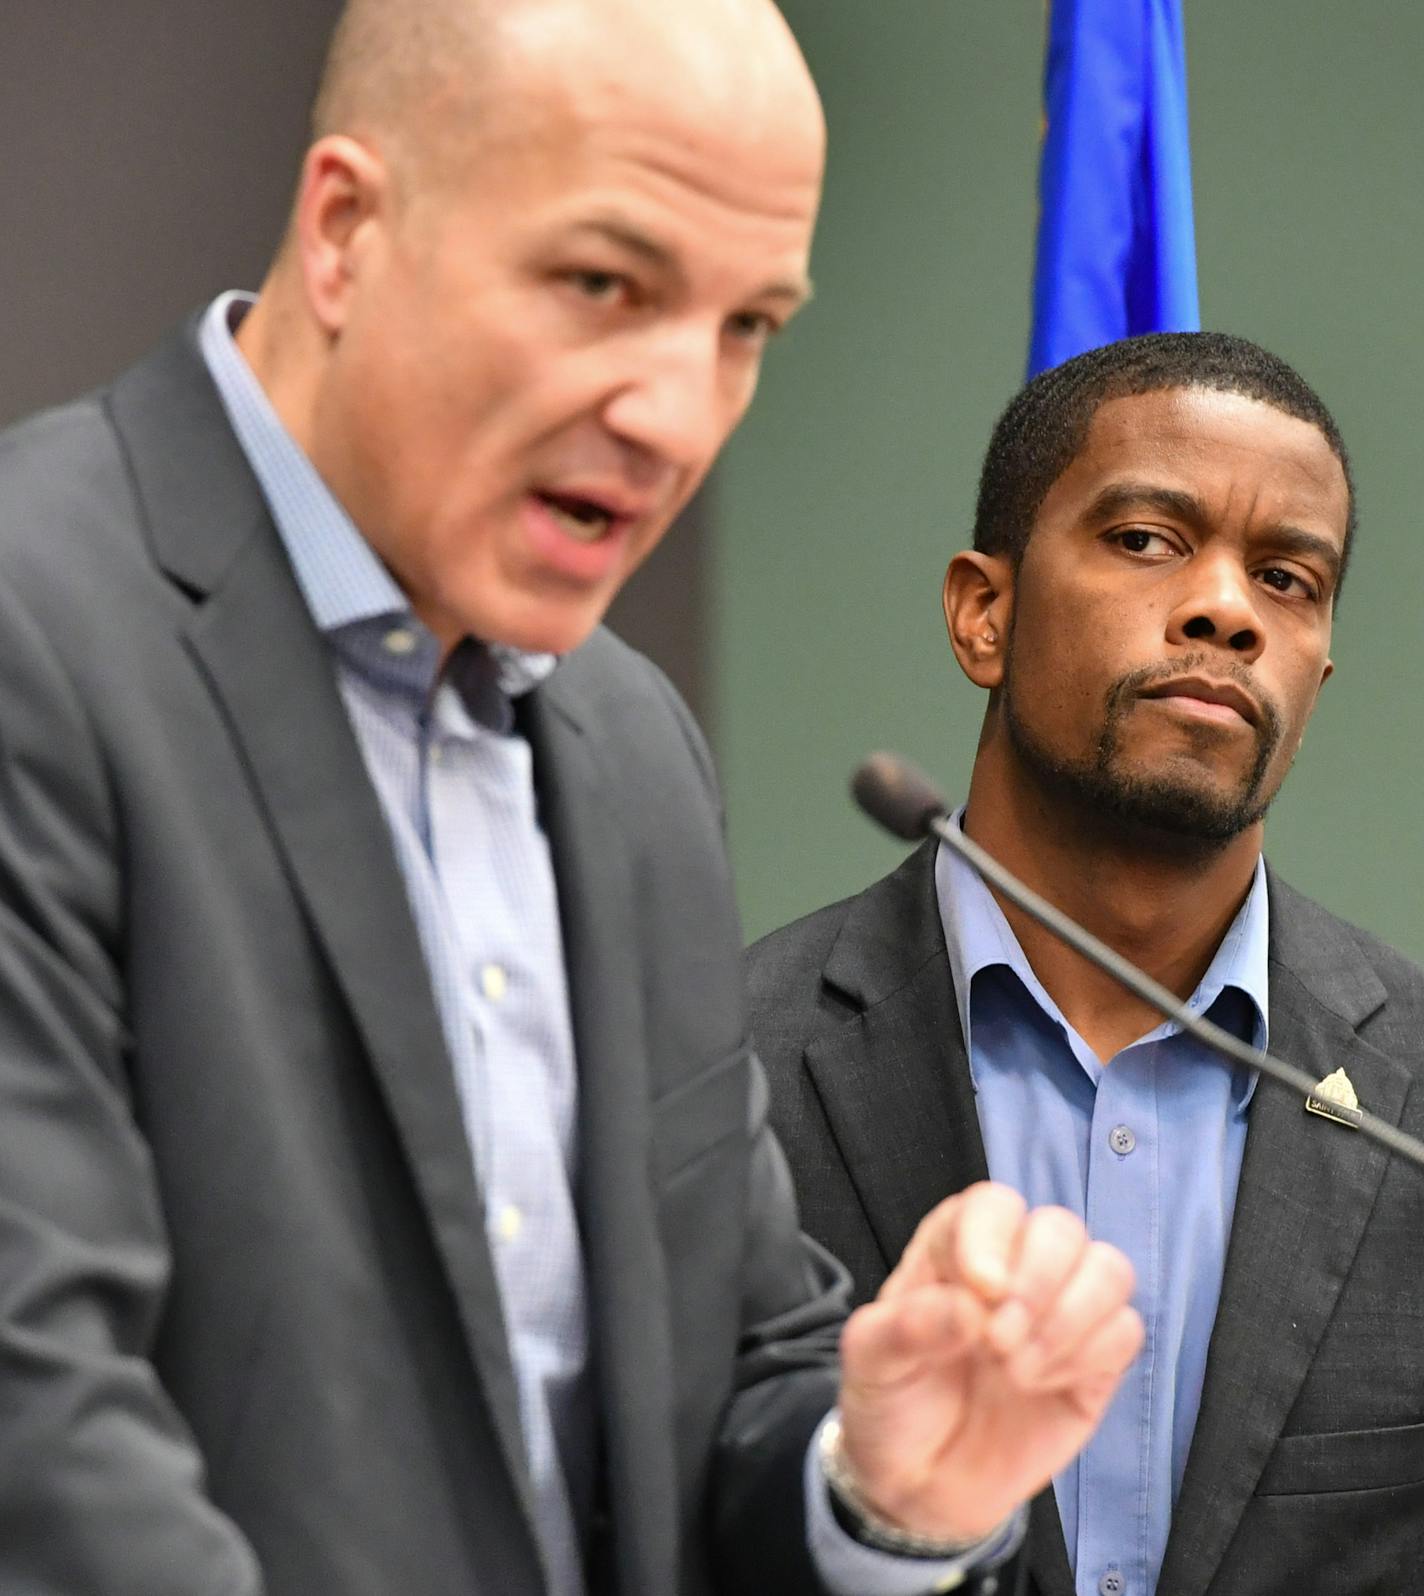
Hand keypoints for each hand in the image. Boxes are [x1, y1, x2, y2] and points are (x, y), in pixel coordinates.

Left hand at [835, 1181, 1142, 1544]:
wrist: (920, 1484)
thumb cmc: (892, 1400)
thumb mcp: (870, 1361)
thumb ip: (906, 1328)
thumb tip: (969, 1308)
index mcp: (956, 1247)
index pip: (993, 1206)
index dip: (993, 1238)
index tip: (982, 1290)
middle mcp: (1015, 1267)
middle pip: (1061, 1228)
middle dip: (1036, 1285)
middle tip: (995, 1344)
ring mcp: (1060, 1312)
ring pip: (1108, 1269)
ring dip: (1069, 1319)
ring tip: (1015, 1370)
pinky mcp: (1095, 1363)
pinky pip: (1126, 1330)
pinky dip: (1090, 1356)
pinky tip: (1042, 1385)